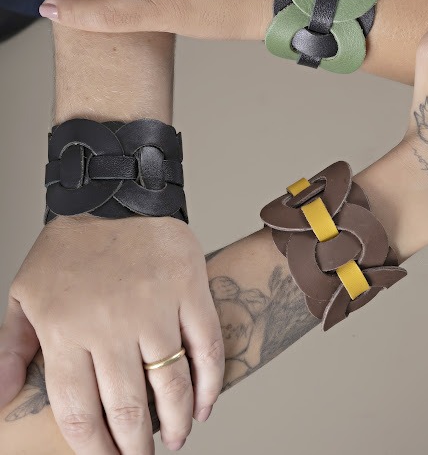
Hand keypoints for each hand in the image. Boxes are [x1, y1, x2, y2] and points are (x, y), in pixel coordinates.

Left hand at [0, 216, 223, 453]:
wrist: (114, 194)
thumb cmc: (69, 247)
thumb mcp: (25, 293)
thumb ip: (9, 347)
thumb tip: (0, 397)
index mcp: (65, 329)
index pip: (79, 412)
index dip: (94, 449)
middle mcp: (111, 324)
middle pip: (127, 409)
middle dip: (135, 448)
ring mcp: (155, 306)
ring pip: (172, 385)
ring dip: (176, 425)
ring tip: (176, 438)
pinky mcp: (189, 289)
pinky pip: (208, 347)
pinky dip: (211, 384)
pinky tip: (204, 406)